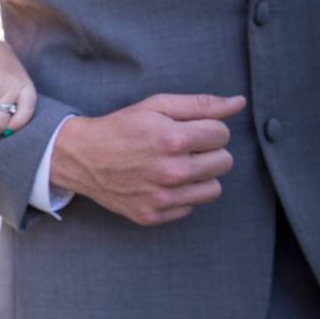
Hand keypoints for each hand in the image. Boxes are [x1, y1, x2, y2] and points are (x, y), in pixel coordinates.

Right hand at [51, 94, 246, 225]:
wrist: (81, 157)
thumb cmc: (120, 128)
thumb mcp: (156, 106)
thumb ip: (200, 104)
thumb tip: (238, 103)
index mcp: (174, 140)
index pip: (222, 134)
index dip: (208, 128)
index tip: (188, 129)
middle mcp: (171, 172)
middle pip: (224, 162)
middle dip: (208, 151)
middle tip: (182, 147)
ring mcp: (162, 197)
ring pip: (213, 189)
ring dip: (200, 176)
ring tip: (177, 166)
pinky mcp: (153, 215)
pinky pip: (190, 207)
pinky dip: (182, 195)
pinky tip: (162, 182)